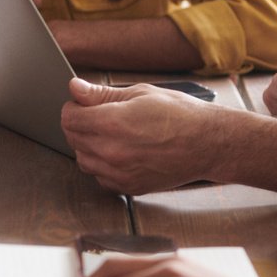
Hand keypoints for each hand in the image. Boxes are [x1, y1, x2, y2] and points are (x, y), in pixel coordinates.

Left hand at [62, 77, 222, 194]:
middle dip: (80, 125)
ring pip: (83, 160)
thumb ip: (102, 94)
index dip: (74, 108)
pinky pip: (100, 177)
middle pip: (72, 139)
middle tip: (100, 116)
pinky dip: (103, 165)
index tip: (83, 105)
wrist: (207, 143)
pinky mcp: (128, 187)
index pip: (69, 118)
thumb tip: (75, 89)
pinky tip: (120, 152)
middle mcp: (111, 151)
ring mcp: (119, 173)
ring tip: (111, 134)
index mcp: (112, 123)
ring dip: (88, 146)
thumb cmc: (180, 115)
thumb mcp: (141, 94)